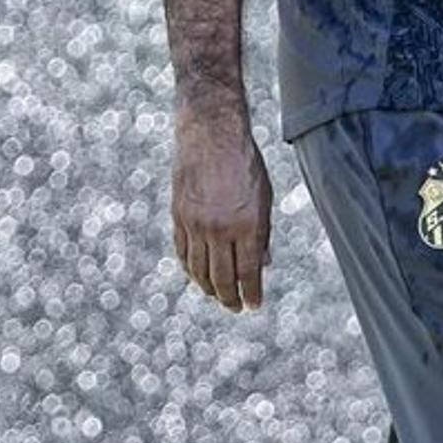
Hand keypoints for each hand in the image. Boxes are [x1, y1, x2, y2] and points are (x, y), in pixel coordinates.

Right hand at [170, 105, 274, 310]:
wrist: (210, 134)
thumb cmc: (244, 163)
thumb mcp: (264, 197)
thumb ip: (262, 233)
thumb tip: (263, 263)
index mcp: (247, 224)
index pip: (249, 272)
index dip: (252, 294)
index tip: (254, 305)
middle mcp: (219, 228)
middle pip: (222, 277)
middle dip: (230, 298)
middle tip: (235, 308)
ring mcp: (195, 224)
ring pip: (199, 270)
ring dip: (209, 288)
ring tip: (217, 296)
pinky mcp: (178, 216)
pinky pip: (183, 252)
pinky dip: (190, 269)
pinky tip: (197, 276)